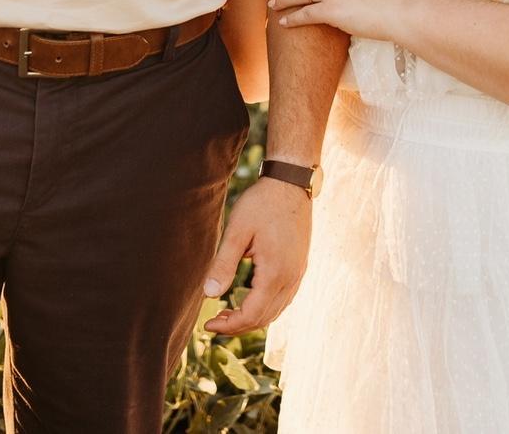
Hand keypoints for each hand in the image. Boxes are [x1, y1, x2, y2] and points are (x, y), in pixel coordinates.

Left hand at [202, 176, 311, 334]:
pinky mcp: (300, 266)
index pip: (252, 315)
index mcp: (275, 272)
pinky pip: (284, 298)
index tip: (208, 324)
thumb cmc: (262, 203)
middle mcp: (291, 278)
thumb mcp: (238, 230)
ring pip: (276, 311)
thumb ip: (223, 264)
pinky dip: (266, 307)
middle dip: (238, 325)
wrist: (290, 182)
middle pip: (265, 318)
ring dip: (252, 318)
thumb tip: (209, 296)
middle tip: (214, 321)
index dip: (229, 325)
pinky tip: (250, 298)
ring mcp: (298, 273)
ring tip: (228, 312)